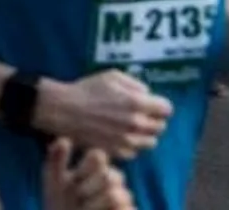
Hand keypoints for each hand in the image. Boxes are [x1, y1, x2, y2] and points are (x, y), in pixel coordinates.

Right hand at [38, 70, 172, 160]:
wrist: (62, 110)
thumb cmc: (85, 90)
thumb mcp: (111, 76)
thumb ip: (135, 84)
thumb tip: (147, 94)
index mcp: (137, 103)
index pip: (167, 109)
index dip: (158, 105)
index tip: (151, 105)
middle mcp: (136, 124)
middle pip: (161, 127)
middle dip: (152, 120)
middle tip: (137, 115)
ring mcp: (127, 140)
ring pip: (150, 142)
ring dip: (143, 134)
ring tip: (128, 127)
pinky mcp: (118, 152)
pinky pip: (134, 152)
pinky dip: (129, 145)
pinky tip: (117, 136)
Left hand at [43, 138, 134, 209]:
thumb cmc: (59, 203)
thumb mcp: (54, 182)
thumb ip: (56, 160)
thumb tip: (64, 139)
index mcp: (92, 169)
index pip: (99, 156)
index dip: (87, 168)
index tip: (73, 181)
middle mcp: (109, 182)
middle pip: (112, 175)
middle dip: (90, 189)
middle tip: (77, 197)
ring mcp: (121, 199)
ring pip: (120, 196)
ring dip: (97, 204)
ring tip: (83, 209)